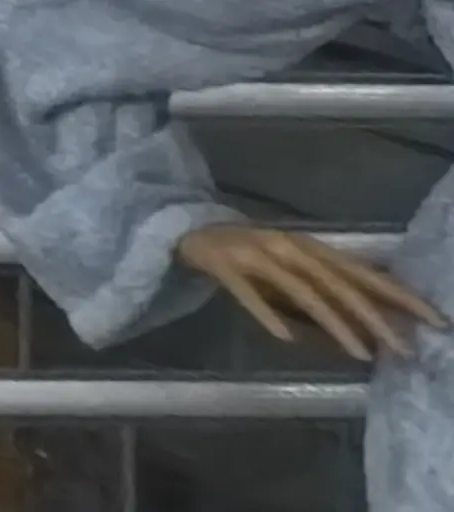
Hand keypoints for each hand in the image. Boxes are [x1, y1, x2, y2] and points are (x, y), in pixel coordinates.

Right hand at [177, 225, 447, 360]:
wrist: (200, 234)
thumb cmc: (252, 253)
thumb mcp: (292, 269)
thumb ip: (322, 290)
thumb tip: (358, 322)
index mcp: (311, 248)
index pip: (363, 273)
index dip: (399, 295)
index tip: (433, 320)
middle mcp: (292, 249)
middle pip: (340, 283)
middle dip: (375, 317)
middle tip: (405, 350)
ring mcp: (260, 256)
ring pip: (304, 290)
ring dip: (333, 321)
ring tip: (360, 353)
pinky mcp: (229, 267)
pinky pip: (250, 293)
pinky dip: (267, 313)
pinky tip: (284, 336)